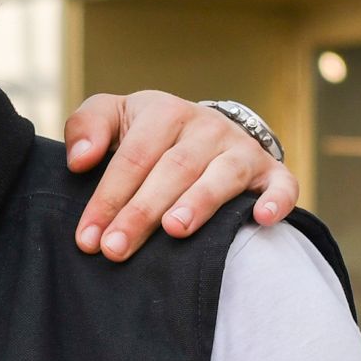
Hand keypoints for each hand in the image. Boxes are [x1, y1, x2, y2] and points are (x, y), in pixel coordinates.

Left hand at [62, 91, 299, 260]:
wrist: (203, 131)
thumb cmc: (148, 134)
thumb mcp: (114, 118)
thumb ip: (87, 127)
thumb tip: (79, 160)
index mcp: (165, 112)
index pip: (133, 158)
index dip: (108, 198)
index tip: (88, 238)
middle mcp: (206, 127)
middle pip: (173, 170)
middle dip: (142, 212)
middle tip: (116, 248)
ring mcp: (240, 149)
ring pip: (221, 177)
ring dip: (199, 203)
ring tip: (175, 230)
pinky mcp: (270, 171)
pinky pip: (281, 185)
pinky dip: (276, 201)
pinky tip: (261, 220)